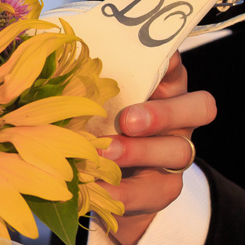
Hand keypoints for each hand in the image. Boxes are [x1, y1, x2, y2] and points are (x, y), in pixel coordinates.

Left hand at [97, 54, 214, 244]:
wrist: (101, 178)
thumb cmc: (93, 121)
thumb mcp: (89, 97)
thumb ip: (81, 79)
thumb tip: (45, 52)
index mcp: (163, 84)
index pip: (177, 66)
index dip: (170, 61)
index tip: (153, 61)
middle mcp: (178, 116)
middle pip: (199, 107)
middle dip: (163, 113)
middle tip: (128, 120)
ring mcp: (176, 153)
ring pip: (180, 151)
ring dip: (141, 152)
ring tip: (106, 153)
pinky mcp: (165, 188)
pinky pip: (154, 191)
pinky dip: (124, 191)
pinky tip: (100, 187)